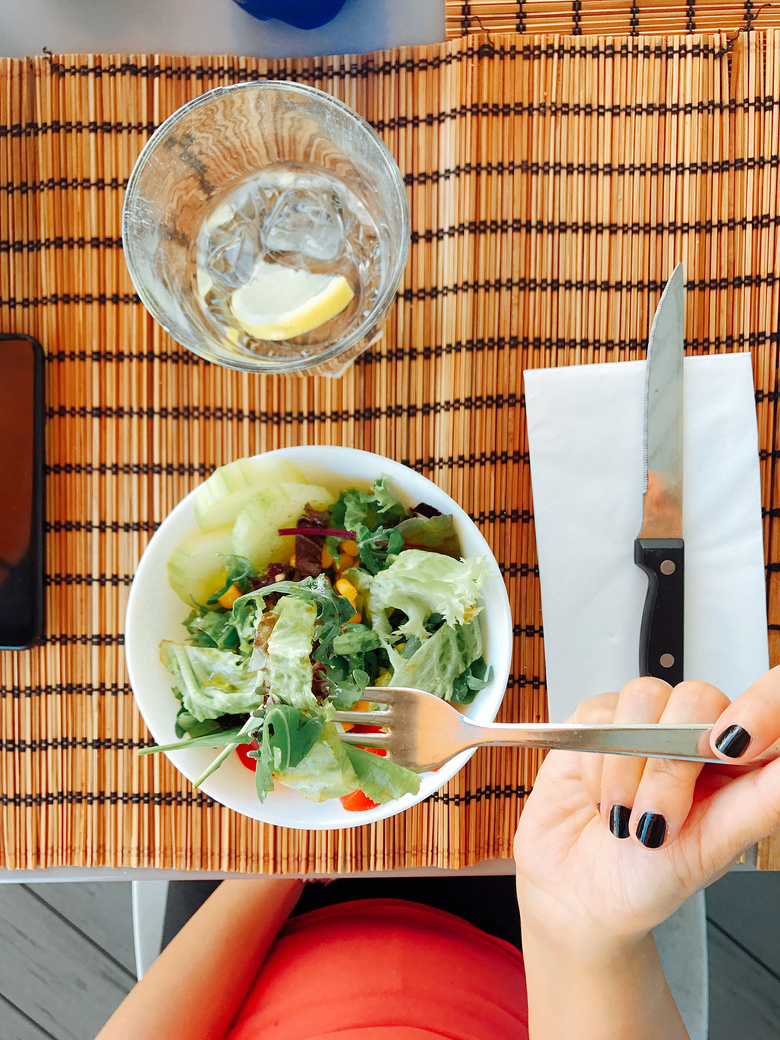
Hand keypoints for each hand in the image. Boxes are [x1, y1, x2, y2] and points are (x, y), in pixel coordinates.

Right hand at [514, 667, 779, 955]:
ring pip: (645, 699)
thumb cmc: (649, 878)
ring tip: (622, 815)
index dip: (760, 707)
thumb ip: (762, 803)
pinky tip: (600, 797)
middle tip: (658, 819)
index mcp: (739, 763)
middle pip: (698, 699)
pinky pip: (600, 715)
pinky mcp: (599, 720)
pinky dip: (596, 766)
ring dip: (626, 767)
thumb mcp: (712, 850)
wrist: (578, 894)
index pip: (768, 705)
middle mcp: (695, 735)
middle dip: (669, 768)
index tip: (731, 748)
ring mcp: (646, 722)